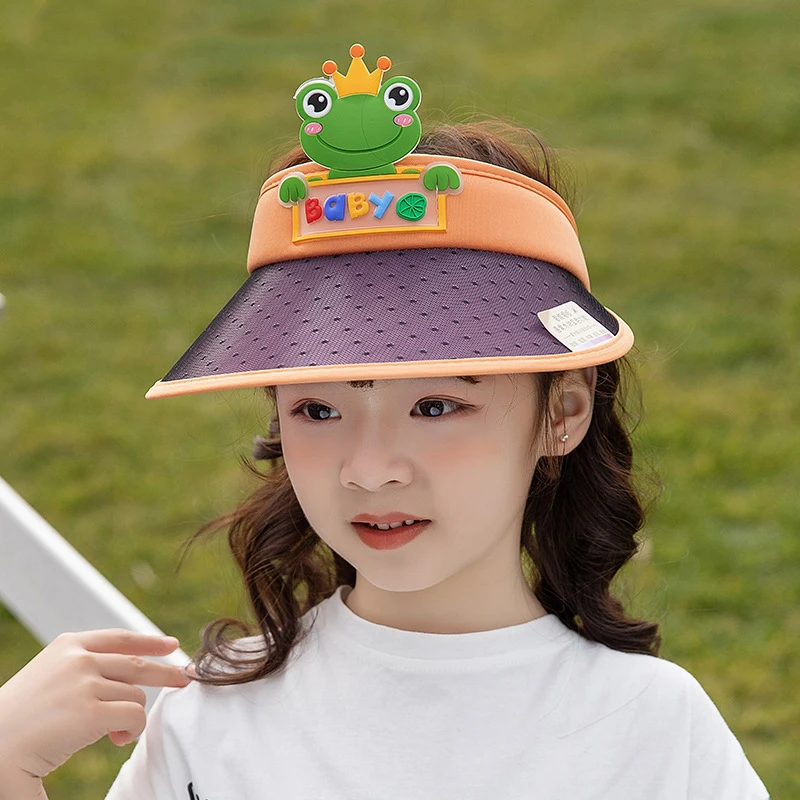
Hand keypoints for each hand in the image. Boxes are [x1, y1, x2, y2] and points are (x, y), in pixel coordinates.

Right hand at [0, 629, 192, 778]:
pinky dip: (132, 731)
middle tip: (184, 678)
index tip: (170, 644)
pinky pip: (134, 715)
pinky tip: (116, 739)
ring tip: (112, 733)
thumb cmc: (19, 721)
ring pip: (136, 695)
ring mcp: (84, 682)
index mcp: (67, 645)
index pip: (119, 637)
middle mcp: (78, 657)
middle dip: (166, 672)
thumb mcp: (52, 678)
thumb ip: (86, 669)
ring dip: (132, 717)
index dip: (149, 640)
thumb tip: (131, 675)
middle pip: (138, 663)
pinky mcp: (90, 711)